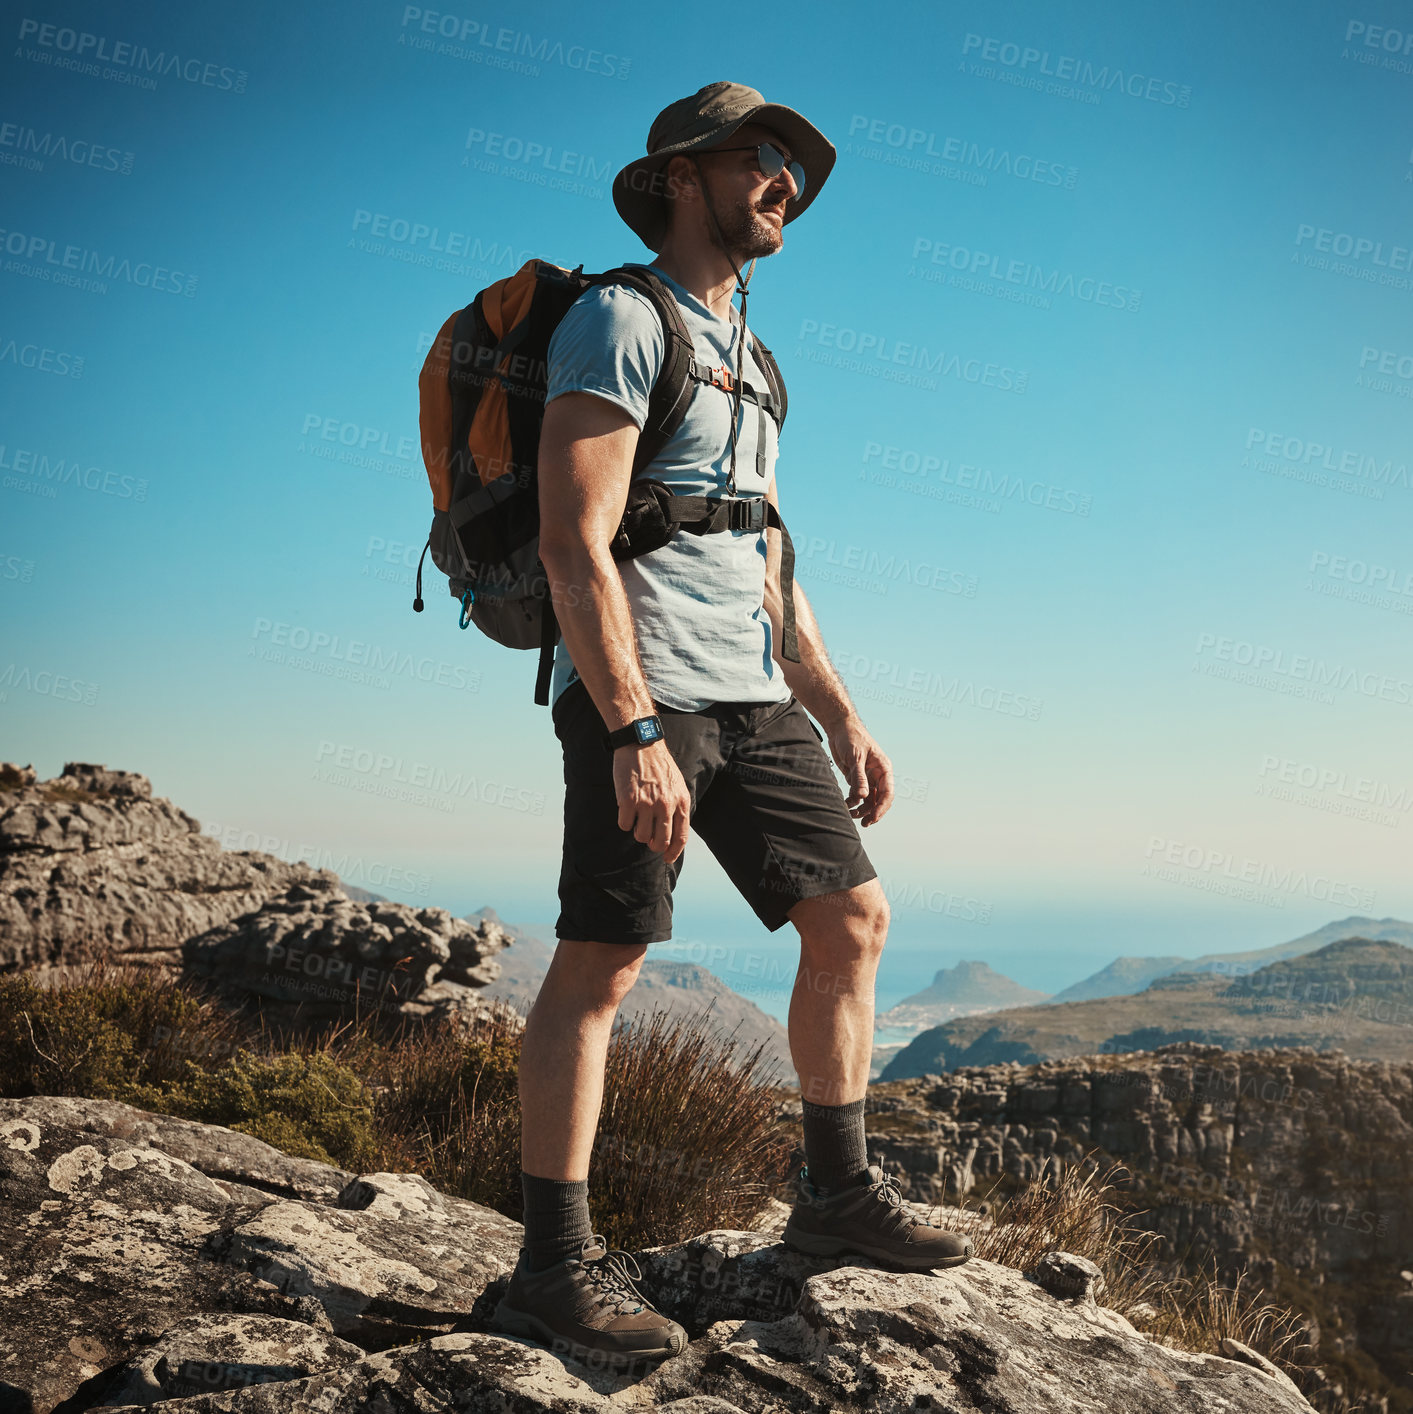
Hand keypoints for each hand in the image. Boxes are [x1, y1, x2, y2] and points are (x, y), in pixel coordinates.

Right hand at [613, 740, 691, 860]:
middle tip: (648, 838)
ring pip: (641, 836)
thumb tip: (673, 834)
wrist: (641, 744)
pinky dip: (624, 821)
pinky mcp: (628, 800)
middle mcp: (665, 805)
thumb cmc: (659, 766)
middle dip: (654, 845)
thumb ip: (677, 808)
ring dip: (638, 832)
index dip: (673, 852)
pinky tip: (626, 809)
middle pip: (660, 842)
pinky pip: (625, 825)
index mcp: (680, 802)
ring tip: (637, 817)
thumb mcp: (677, 786)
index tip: (667, 858)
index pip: (680, 837)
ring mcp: (646, 803)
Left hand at [825, 717, 894, 826]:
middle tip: (864, 824)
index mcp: (883, 768)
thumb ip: (859, 777)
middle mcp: (877, 775)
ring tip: (851, 815)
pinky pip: (857, 795)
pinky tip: (845, 805)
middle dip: (873, 812)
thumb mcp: (855, 757)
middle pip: (879, 799)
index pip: (887, 792)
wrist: (839, 727)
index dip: (881, 807)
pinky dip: (852, 802)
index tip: (873, 818)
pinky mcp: (856, 778)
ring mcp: (867, 777)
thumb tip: (863, 797)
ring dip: (861, 809)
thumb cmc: (851, 737)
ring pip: (868, 800)